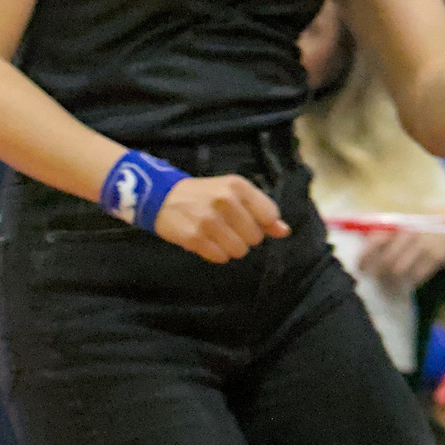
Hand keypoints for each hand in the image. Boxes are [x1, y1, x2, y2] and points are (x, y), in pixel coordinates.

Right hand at [153, 175, 287, 263]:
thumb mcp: (232, 193)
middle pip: (255, 238)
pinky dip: (214, 253)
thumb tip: (284, 231)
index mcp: (237, 186)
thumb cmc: (203, 195)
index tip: (245, 218)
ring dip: (229, 247)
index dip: (260, 222)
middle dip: (243, 236)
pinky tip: (203, 240)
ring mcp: (208, 220)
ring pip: (239, 251)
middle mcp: (224, 200)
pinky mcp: (194, 237)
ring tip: (214, 234)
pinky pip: (220, 257)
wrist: (160, 196)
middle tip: (225, 226)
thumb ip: (260, 210)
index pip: (269, 215)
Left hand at [358, 228, 444, 287]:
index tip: (360, 268)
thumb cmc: (422, 227)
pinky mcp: (436, 257)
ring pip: (399, 271)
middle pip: (386, 260)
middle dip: (378, 273)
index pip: (376, 240)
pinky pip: (417, 277)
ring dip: (392, 281)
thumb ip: (382, 230)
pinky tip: (408, 283)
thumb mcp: (403, 223)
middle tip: (376, 279)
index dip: (365, 256)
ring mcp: (423, 245)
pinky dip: (410, 283)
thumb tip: (358, 239)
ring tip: (389, 285)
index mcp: (397, 224)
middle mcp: (409, 233)